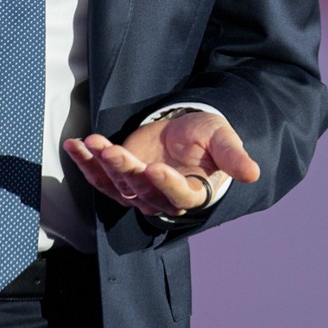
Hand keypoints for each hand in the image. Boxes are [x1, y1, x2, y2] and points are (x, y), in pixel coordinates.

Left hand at [64, 110, 260, 216]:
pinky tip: (74, 145)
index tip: (154, 168)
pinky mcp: (119, 179)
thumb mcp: (222, 139)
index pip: (178, 195)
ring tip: (92, 143)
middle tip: (113, 150)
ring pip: (117, 184)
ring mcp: (138, 190)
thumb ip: (233, 156)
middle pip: (142, 189)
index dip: (166, 184)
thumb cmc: (207, 137)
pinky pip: (99, 176)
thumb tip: (253, 173)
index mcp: (192, 192)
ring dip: (101, 164)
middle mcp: (162, 197)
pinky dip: (84, 162)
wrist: (186, 130)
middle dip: (125, 170)